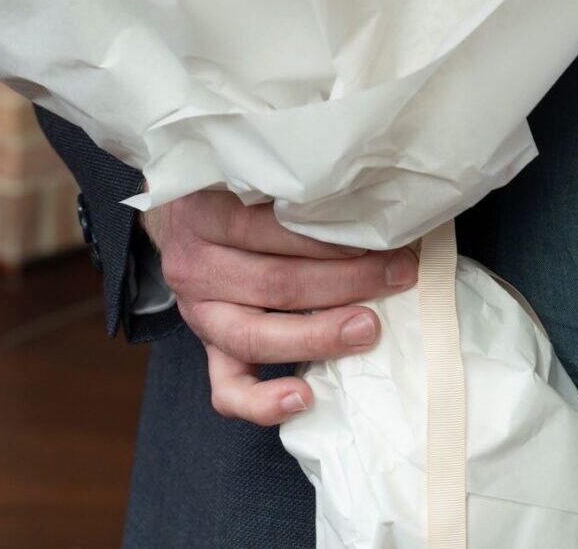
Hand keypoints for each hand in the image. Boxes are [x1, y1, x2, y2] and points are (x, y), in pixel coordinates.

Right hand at [142, 189, 418, 425]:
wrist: (181, 218)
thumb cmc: (232, 192)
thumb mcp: (247, 175)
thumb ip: (289, 187)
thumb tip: (368, 196)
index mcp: (205, 213)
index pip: (269, 227)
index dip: (327, 236)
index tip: (380, 236)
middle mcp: (195, 265)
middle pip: (273, 281)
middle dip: (343, 281)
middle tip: (396, 275)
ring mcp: (198, 313)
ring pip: (255, 335)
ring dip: (318, 335)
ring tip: (367, 330)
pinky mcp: (207, 349)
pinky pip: (227, 389)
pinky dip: (263, 403)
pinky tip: (303, 398)